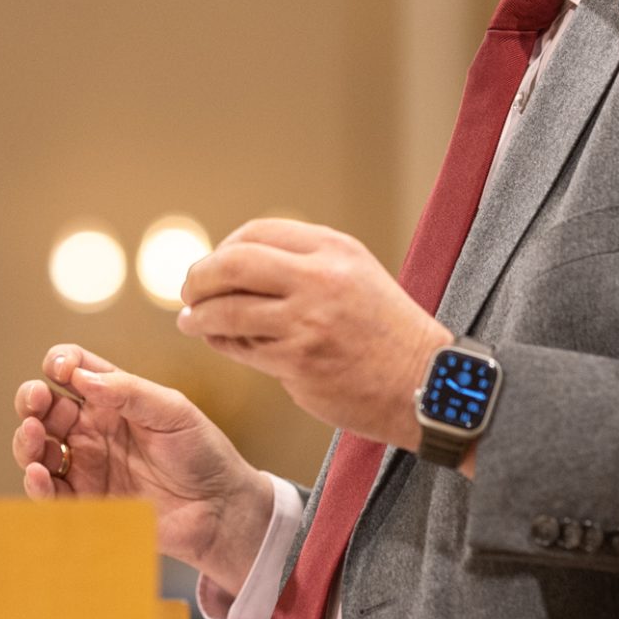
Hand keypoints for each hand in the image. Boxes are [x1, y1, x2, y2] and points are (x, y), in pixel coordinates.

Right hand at [10, 343, 275, 593]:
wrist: (221, 509)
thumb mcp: (173, 410)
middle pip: (44, 407)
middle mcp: (92, 429)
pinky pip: (50, 492)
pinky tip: (38, 473)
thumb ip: (129, 391)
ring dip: (26, 439)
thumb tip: (80, 377)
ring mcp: (86, 465)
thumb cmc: (202, 453)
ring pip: (37, 447)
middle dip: (30, 399)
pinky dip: (35, 482)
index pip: (72, 369)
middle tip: (35, 400)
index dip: (59, 362)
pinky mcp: (87, 502)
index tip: (61, 370)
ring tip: (33, 435)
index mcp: (113, 398)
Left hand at [176, 219, 451, 454]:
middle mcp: (319, 278)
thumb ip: (303, 265)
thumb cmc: (386, 333)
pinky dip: (222, 344)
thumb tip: (234, 264)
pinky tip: (219, 342)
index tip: (215, 267)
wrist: (429, 385)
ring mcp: (308, 320)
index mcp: (333, 248)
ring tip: (191, 321)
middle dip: (199, 278)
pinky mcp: (299, 361)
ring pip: (227, 310)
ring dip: (199, 317)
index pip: (257, 233)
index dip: (225, 248)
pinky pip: (242, 349)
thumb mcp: (355, 276)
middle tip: (188, 292)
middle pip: (232, 263)